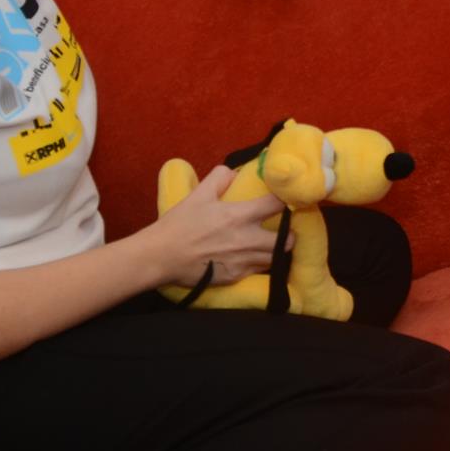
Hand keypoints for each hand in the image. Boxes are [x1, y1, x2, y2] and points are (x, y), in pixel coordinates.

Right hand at [147, 163, 281, 286]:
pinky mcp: (234, 278)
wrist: (161, 257)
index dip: (286, 200)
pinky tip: (249, 258)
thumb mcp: (198, 194)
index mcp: (240, 216)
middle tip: (283, 230)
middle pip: (287, 241)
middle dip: (289, 235)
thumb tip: (235, 173)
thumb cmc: (179, 224)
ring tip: (268, 244)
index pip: (277, 205)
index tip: (287, 200)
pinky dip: (257, 264)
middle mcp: (247, 240)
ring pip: (274, 259)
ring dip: (275, 251)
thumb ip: (220, 178)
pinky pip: (255, 271)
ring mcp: (242, 262)